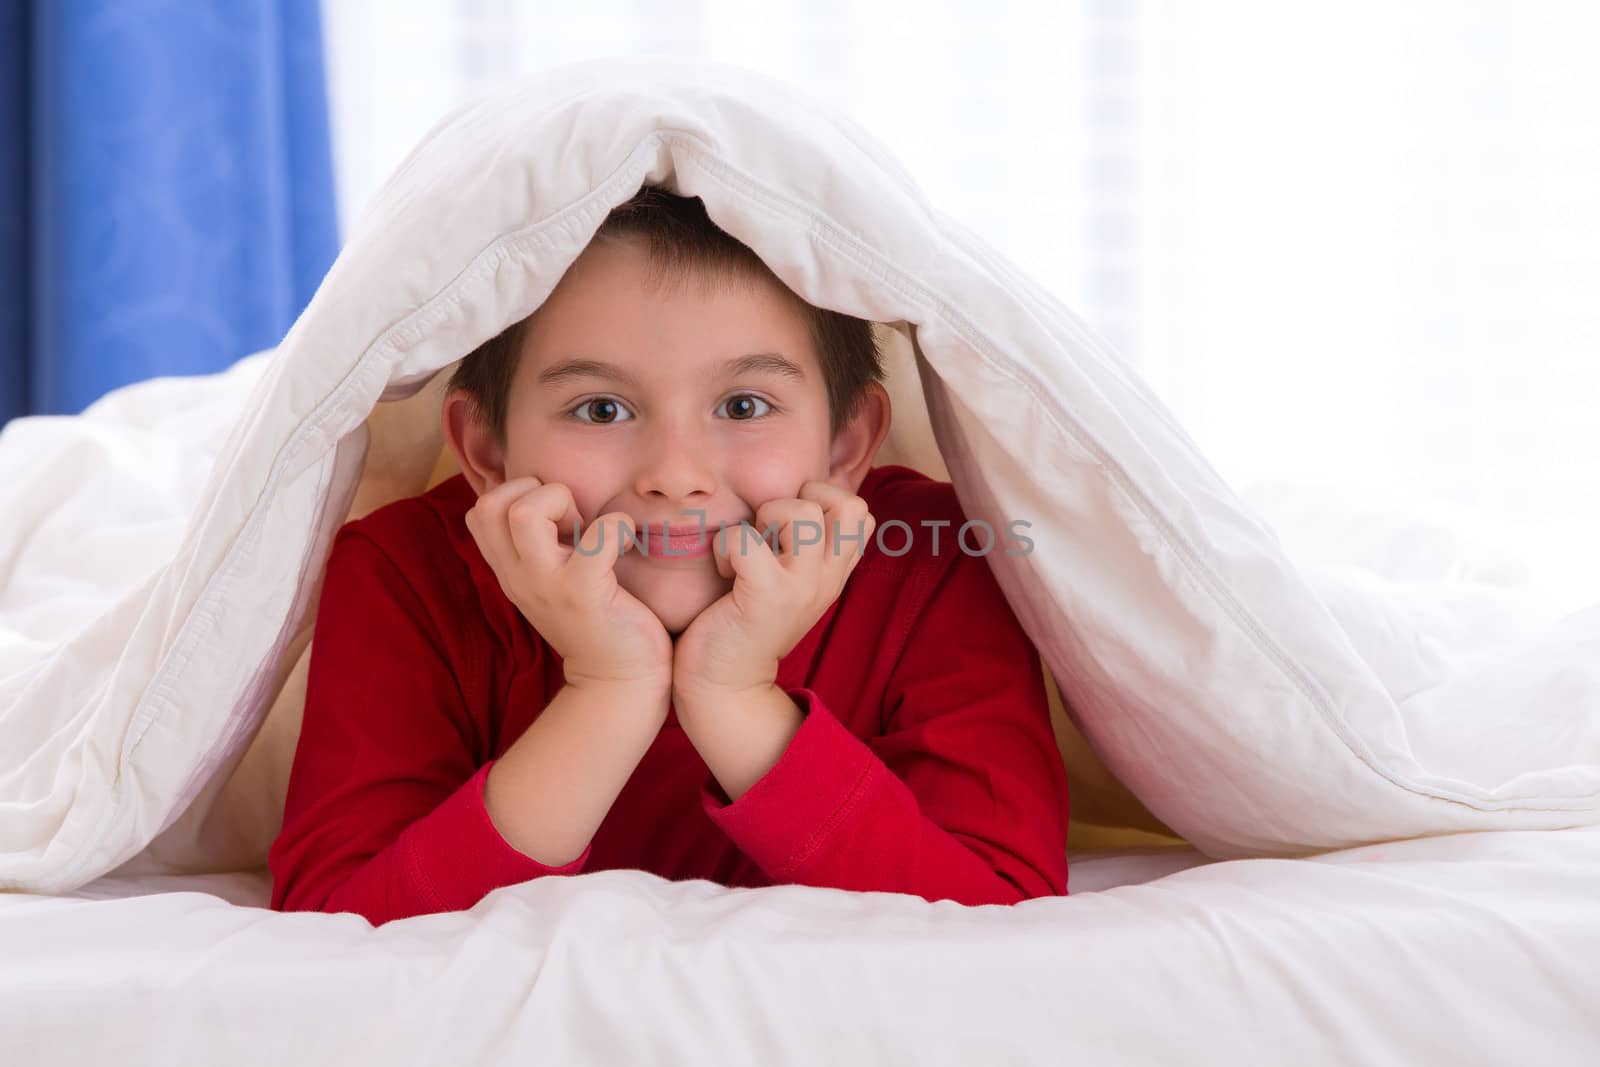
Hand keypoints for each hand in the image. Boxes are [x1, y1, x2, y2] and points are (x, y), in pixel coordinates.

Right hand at [465, 477, 672, 692]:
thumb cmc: (595, 619)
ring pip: (524, 514)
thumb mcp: (552, 580)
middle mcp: (519, 576)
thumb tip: (548, 495)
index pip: (480, 511)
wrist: (618, 681)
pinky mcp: (584, 594)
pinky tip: (628, 542)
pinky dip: (617, 526)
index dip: (519, 496)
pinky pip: (596, 538)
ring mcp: (547, 585)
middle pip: (489, 505)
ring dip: (563, 502)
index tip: (556, 519)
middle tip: (572, 520)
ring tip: (588, 530)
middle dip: (536, 491)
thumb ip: (540, 545)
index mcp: (510, 569)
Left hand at [672, 480, 874, 703]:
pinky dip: (725, 546)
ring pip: (802, 511)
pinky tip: (724, 570)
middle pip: (850, 504)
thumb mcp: (790, 581)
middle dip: (801, 499)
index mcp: (835, 571)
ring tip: (750, 550)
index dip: (823, 500)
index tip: (789, 528)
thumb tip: (797, 495)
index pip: (861, 511)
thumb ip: (804, 546)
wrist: (725, 685)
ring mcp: (802, 588)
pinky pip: (745, 539)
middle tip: (772, 532)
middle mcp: (829, 578)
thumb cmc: (746, 622)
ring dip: (765, 517)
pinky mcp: (766, 597)